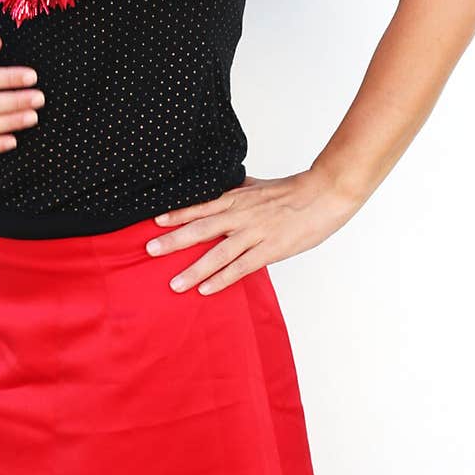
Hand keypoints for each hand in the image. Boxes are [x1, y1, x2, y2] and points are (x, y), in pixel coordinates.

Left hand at [144, 169, 358, 294]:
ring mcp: (255, 233)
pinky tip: (207, 289)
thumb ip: (239, 189)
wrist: (325, 193)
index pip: (200, 206)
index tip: (155, 221)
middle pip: (201, 229)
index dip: (177, 214)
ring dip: (194, 269)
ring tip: (175, 283)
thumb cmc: (294, 190)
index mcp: (237, 198)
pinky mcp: (271, 250)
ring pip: (218, 253)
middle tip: (150, 250)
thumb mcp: (260, 186)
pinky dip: (223, 279)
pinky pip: (242, 267)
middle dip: (174, 241)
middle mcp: (241, 215)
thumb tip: (223, 188)